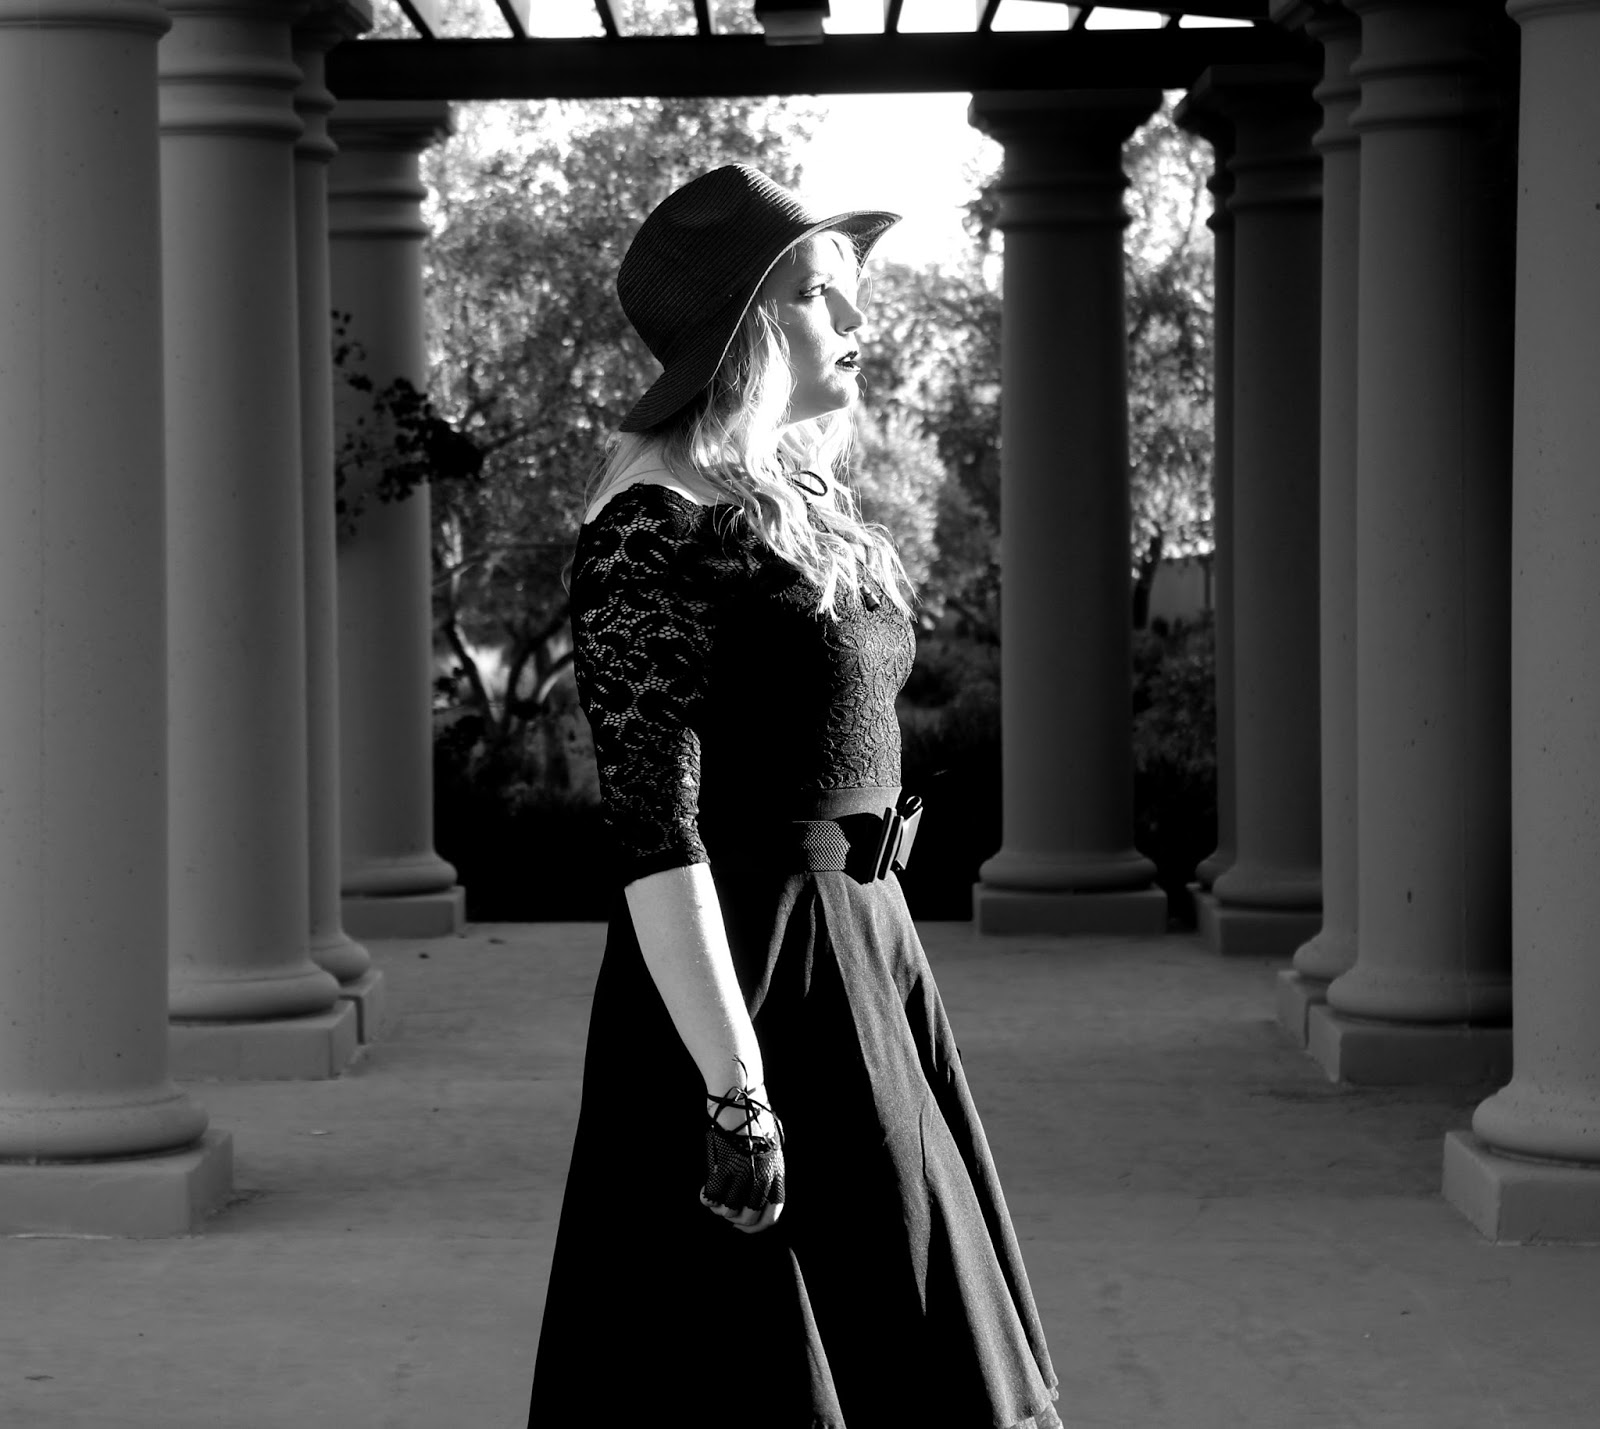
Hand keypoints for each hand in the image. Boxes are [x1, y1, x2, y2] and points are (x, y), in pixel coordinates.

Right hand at [702, 1079, 784, 1234]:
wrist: (740, 1100)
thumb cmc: (751, 1120)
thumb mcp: (768, 1148)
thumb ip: (764, 1172)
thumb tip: (750, 1196)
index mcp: (776, 1174)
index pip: (772, 1215)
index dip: (755, 1226)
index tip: (741, 1224)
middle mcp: (763, 1178)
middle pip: (749, 1218)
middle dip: (734, 1219)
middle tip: (723, 1208)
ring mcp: (745, 1174)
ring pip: (730, 1211)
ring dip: (719, 1207)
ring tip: (714, 1195)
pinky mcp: (726, 1166)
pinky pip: (713, 1196)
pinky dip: (706, 1198)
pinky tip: (704, 1191)